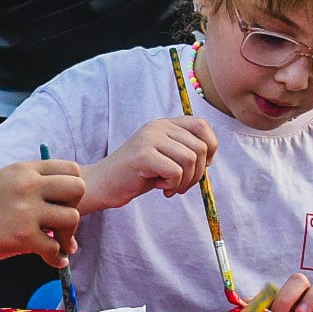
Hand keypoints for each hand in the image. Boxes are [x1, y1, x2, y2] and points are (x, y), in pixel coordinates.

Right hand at [0, 160, 84, 267]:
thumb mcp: (0, 183)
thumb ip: (29, 187)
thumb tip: (63, 208)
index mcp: (22, 169)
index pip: (71, 169)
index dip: (71, 188)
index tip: (61, 204)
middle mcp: (26, 185)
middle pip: (77, 188)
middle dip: (74, 208)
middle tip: (60, 225)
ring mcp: (25, 209)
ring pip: (72, 218)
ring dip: (67, 236)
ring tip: (55, 245)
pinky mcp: (21, 236)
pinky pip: (55, 248)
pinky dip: (56, 258)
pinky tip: (51, 261)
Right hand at [82, 116, 216, 211]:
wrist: (102, 184)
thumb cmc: (136, 175)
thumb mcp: (164, 158)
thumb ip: (184, 151)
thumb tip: (210, 160)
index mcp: (164, 124)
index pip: (201, 125)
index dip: (211, 147)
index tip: (203, 165)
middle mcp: (157, 127)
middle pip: (200, 147)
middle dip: (198, 173)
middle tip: (181, 185)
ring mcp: (149, 139)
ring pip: (191, 160)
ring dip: (185, 181)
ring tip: (169, 187)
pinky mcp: (143, 155)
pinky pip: (176, 172)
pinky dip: (173, 185)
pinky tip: (159, 186)